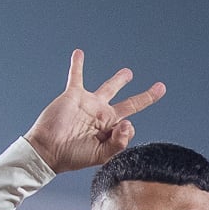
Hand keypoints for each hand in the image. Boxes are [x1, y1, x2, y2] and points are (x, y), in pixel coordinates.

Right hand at [24, 50, 166, 173]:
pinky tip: (79, 53)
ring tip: (128, 73)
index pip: (129, 126)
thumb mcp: (101, 155)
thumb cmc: (73, 156)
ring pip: (109, 87)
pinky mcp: (74, 95)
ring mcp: (90, 104)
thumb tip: (129, 123)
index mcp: (111, 131)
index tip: (119, 132)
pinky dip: (77, 65)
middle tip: (160, 87)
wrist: (48, 150)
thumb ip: (119, 143)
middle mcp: (103, 116)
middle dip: (146, 97)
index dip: (127, 129)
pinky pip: (77, 76)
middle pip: (130, 104)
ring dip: (119, 79)